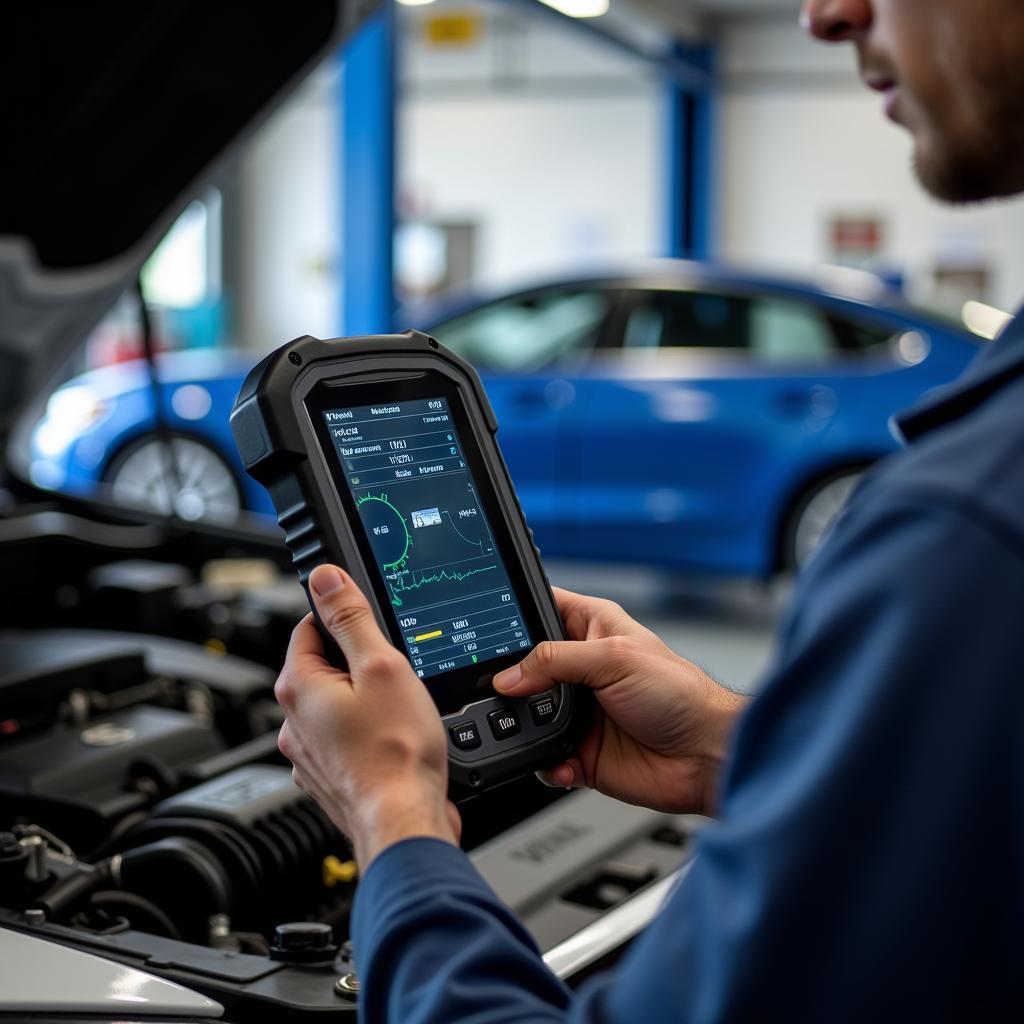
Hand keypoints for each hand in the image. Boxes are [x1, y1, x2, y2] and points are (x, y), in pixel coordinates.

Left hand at [274, 565, 459, 868]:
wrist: (403, 823)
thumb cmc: (396, 753)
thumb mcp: (382, 666)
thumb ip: (352, 618)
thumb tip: (326, 578)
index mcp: (298, 686)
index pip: (310, 627)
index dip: (345, 617)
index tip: (372, 623)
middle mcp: (293, 722)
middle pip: (324, 666)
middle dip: (359, 662)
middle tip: (396, 671)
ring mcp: (309, 753)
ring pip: (336, 704)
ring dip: (363, 699)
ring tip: (398, 709)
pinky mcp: (329, 776)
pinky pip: (345, 738)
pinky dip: (366, 732)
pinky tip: (394, 738)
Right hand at [494, 588, 746, 815]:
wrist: (707, 756)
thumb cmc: (681, 695)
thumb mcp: (614, 659)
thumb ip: (556, 661)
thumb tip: (509, 675)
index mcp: (591, 629)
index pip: (541, 608)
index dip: (515, 613)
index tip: (486, 625)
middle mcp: (581, 668)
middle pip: (524, 667)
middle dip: (510, 680)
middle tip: (505, 690)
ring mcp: (578, 711)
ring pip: (526, 715)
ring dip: (525, 725)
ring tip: (534, 727)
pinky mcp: (580, 751)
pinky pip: (544, 757)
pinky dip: (546, 762)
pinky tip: (562, 760)